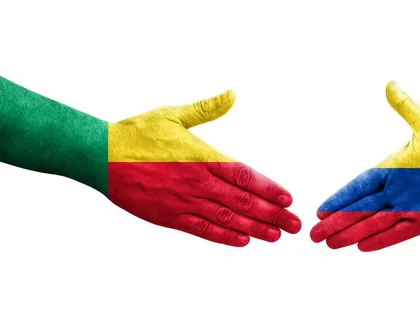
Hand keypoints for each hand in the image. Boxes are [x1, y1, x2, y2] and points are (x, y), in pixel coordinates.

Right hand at [108, 90, 300, 246]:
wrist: (99, 155)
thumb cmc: (136, 133)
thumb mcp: (172, 114)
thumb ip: (206, 109)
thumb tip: (232, 94)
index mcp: (201, 156)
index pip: (243, 175)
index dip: (268, 188)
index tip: (287, 198)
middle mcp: (196, 181)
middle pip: (242, 200)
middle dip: (272, 213)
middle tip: (294, 225)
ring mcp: (183, 201)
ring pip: (226, 218)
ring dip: (255, 228)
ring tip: (277, 236)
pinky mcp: (168, 216)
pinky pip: (202, 229)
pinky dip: (224, 237)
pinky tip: (243, 241)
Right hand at [311, 81, 419, 251]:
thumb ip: (404, 106)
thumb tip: (389, 84)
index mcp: (393, 168)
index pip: (358, 186)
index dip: (339, 198)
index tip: (319, 209)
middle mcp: (398, 190)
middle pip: (359, 209)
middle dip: (336, 222)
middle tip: (312, 235)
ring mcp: (411, 207)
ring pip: (373, 224)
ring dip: (351, 234)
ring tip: (329, 245)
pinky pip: (398, 233)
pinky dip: (380, 240)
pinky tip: (361, 247)